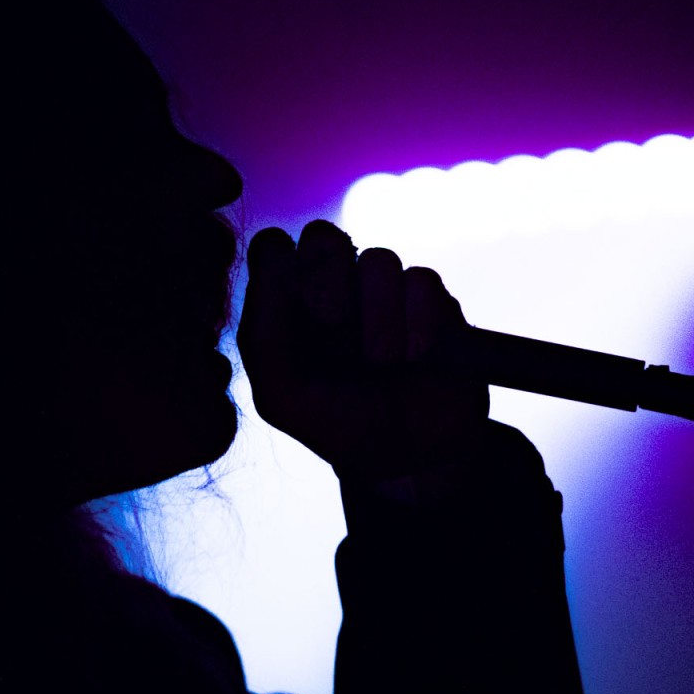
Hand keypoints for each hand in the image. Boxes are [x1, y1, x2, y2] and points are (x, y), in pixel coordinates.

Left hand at [239, 220, 488, 480]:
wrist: (413, 457)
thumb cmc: (339, 424)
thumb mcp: (281, 398)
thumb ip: (261, 338)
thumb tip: (275, 268)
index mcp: (289, 305)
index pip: (272, 248)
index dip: (280, 269)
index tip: (292, 315)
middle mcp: (334, 288)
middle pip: (322, 235)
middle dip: (325, 275)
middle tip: (332, 321)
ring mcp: (384, 291)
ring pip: (378, 259)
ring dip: (379, 315)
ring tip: (383, 361)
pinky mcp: (432, 300)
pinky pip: (423, 282)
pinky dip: (419, 323)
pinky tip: (417, 359)